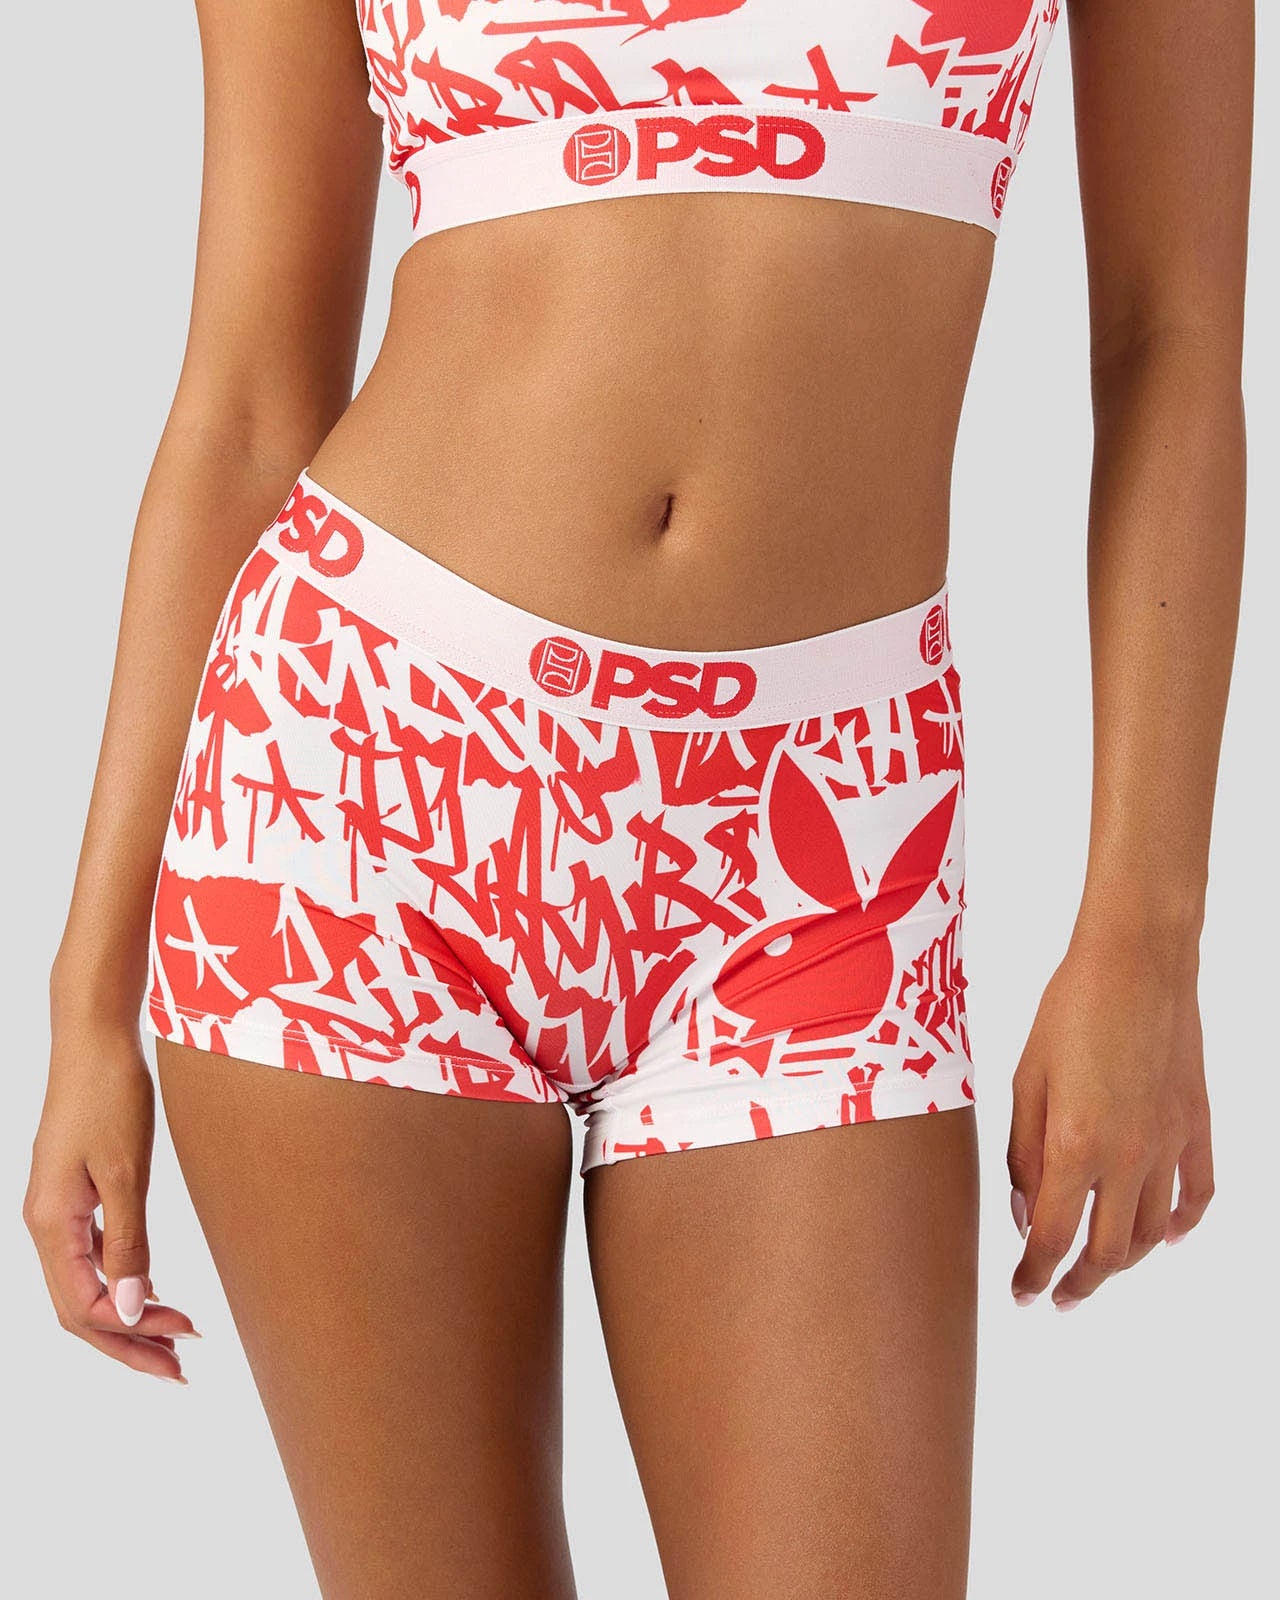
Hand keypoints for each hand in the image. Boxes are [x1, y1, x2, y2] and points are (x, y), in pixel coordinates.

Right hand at [24, 1010, 198, 1379]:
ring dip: (129, 1315)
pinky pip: (91, 1255)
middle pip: (80, 1307)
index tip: (182, 1342)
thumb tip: (132, 1312)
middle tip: (179, 1370)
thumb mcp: (126, 1172)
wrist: (95, 1038)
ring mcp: (57, 1209)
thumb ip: (128, 1243)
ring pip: (86, 1283)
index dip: (129, 1336)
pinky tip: (154, 1291)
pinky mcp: (74, 1193)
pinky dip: (123, 1279)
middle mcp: (45, 1224)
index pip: (82, 1308)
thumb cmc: (110, 1094)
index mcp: (50, 1224)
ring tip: (176, 1339)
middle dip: (128, 1343)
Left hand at [1006, 928, 1213, 1310]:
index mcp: (1074, 1145)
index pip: (1053, 1238)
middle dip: (1078, 1283)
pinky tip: (1166, 1236)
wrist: (1138, 964)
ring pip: (1152, 1234)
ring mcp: (1169, 1146)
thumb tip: (1026, 1215)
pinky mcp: (1196, 1127)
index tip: (1022, 1293)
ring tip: (1098, 1267)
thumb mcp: (1026, 1080)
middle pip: (1107, 1252)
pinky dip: (1183, 1226)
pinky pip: (1197, 1194)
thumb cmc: (1069, 1011)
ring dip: (1124, 1262)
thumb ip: (1023, 1154)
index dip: (1034, 1274)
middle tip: (1056, 1295)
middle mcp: (1127, 1157)